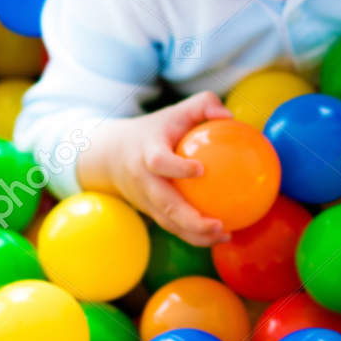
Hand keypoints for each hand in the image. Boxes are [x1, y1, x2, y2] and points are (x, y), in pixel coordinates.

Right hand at [82, 91, 234, 246]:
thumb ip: (203, 104)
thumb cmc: (155, 130)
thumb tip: (230, 117)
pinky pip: (172, 227)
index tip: (200, 170)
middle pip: (163, 203)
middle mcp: (143, 179)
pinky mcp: (149, 212)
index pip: (158, 161)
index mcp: (146, 152)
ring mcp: (144, 199)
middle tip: (219, 224)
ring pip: (168, 222)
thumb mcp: (175, 111)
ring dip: (195, 235)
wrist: (110, 154)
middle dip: (189, 219)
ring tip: (224, 235)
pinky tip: (221, 235)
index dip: (176, 167)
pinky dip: (194, 236)